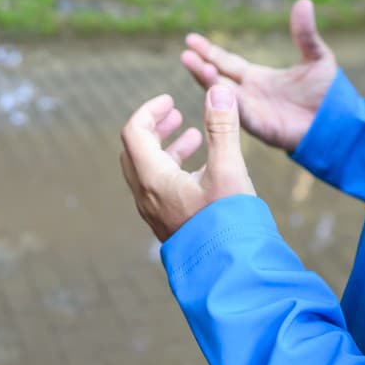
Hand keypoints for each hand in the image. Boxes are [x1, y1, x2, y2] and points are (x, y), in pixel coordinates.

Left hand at [119, 86, 255, 242]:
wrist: (229, 274)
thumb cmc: (228, 222)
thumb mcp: (228, 169)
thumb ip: (222, 127)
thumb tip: (217, 90)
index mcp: (153, 179)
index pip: (134, 133)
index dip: (149, 111)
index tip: (170, 100)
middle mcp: (147, 196)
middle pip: (136, 151)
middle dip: (155, 128)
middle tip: (176, 114)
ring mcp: (156, 213)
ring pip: (149, 171)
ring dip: (167, 149)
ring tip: (193, 137)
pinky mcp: (169, 225)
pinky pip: (160, 189)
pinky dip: (173, 169)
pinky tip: (202, 170)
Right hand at [180, 0, 335, 152]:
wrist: (341, 122)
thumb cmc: (329, 94)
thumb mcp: (316, 57)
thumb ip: (305, 33)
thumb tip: (303, 0)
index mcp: (258, 78)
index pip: (226, 62)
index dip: (208, 51)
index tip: (190, 39)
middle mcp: (250, 94)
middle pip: (217, 77)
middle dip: (200, 66)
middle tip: (184, 53)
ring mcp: (253, 112)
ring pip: (223, 95)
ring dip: (207, 81)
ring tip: (194, 64)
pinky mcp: (261, 128)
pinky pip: (240, 114)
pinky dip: (227, 102)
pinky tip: (216, 87)